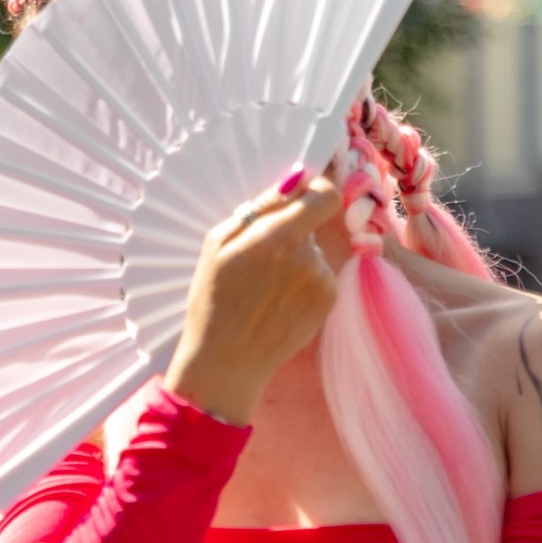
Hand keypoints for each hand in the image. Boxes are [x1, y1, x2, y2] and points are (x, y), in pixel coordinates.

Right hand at [162, 172, 344, 424]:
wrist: (226, 362)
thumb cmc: (213, 301)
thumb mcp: (217, 244)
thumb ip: (259, 207)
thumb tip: (295, 181)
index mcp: (275, 237)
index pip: (324, 195)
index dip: (314, 190)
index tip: (298, 197)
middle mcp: (305, 257)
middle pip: (312, 224)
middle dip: (291, 231)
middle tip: (259, 258)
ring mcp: (320, 281)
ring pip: (313, 251)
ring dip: (295, 260)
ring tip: (264, 288)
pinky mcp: (328, 302)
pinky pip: (319, 276)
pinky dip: (302, 283)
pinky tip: (277, 302)